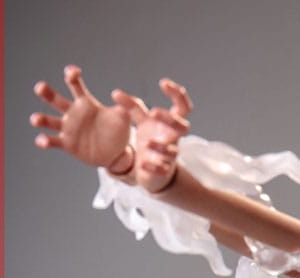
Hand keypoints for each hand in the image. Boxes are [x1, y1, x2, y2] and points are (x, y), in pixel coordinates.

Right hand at [31, 65, 147, 171]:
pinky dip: (46, 141)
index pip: (75, 85)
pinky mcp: (67, 144)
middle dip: (47, 92)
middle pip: (56, 99)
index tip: (73, 72)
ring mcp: (68, 129)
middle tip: (39, 87)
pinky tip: (41, 141)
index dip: (72, 76)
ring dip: (41, 119)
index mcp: (86, 103)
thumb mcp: (125, 118)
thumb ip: (126, 105)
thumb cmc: (118, 131)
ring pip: (50, 121)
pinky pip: (54, 141)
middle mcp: (73, 114)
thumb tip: (118, 94)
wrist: (116, 154)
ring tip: (34, 119)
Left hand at [113, 78, 191, 192]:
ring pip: (173, 151)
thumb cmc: (150, 139)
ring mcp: (169, 156)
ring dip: (162, 146)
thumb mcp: (142, 121)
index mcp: (171, 123)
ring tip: (148, 144)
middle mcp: (173, 138)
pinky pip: (162, 169)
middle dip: (171, 119)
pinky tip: (142, 164)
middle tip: (153, 112)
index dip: (177, 94)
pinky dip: (153, 166)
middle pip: (183, 126)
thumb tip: (116, 93)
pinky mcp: (162, 170)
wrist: (152, 169)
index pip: (183, 107)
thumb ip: (132, 107)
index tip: (162, 83)